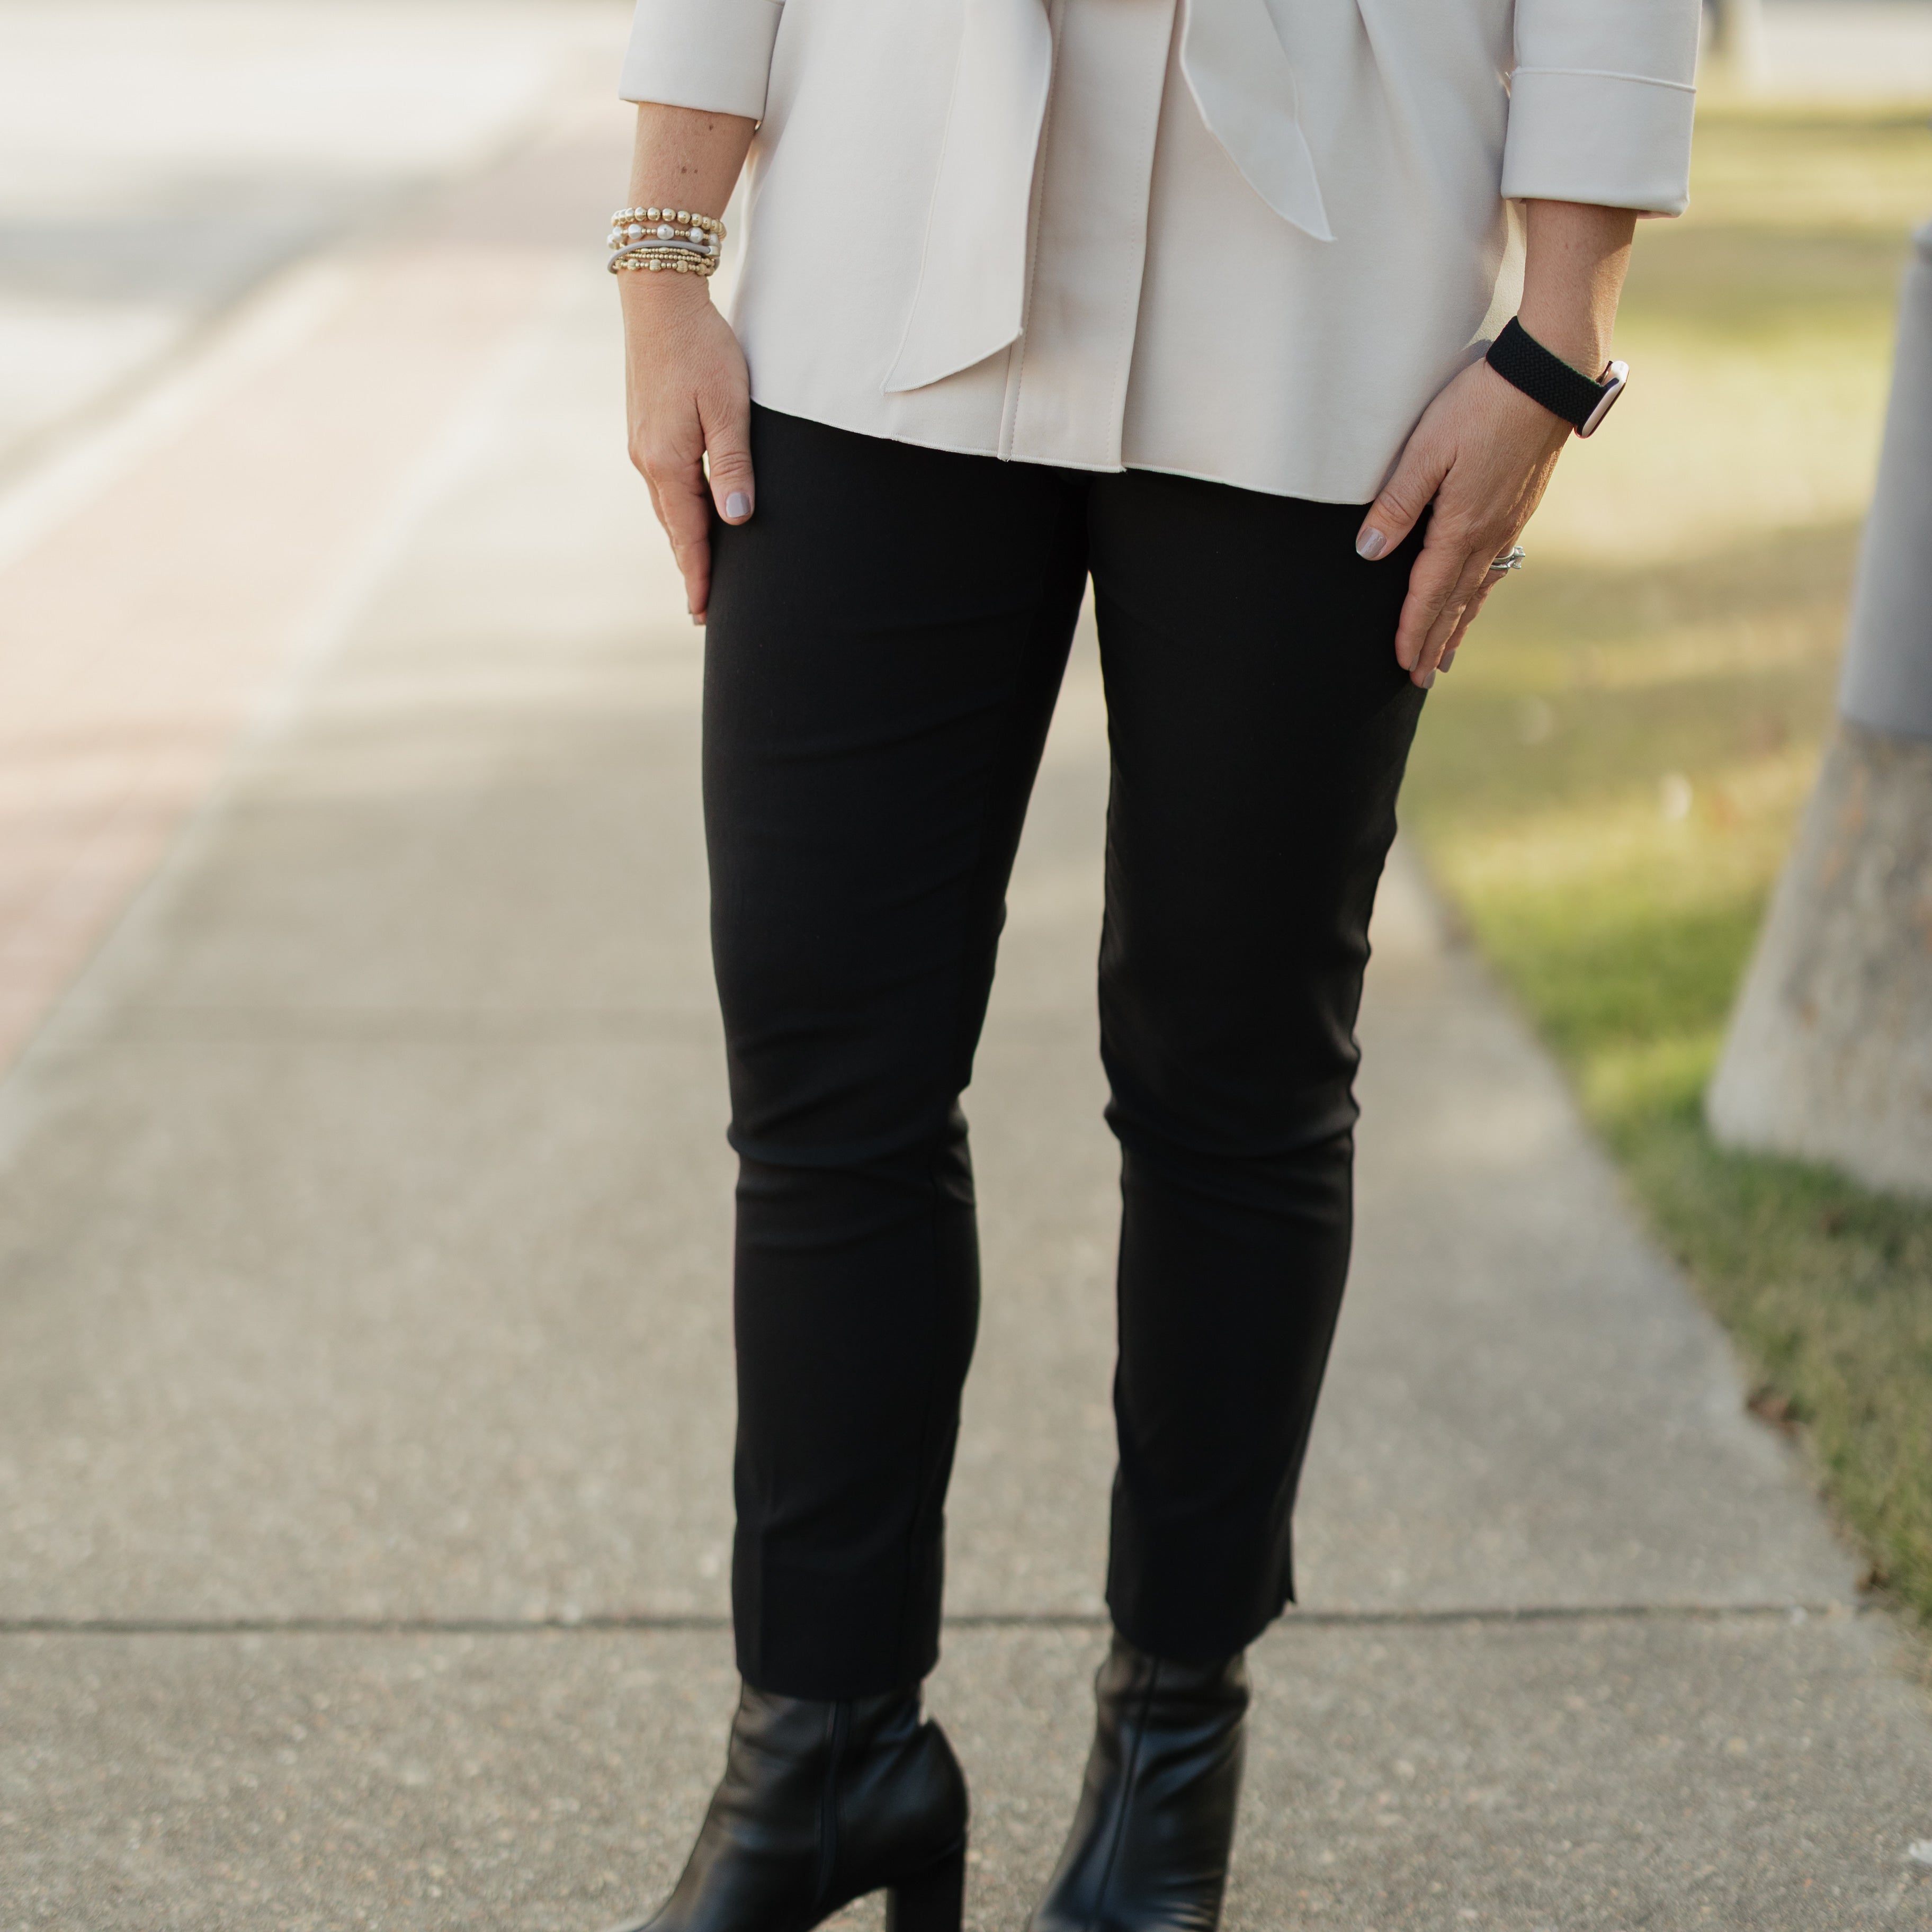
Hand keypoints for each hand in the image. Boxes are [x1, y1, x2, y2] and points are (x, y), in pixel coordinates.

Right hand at [622, 275, 754, 622]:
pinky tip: (689, 516)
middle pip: (674, 528)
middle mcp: (648, 459)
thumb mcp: (728, 407)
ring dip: (683, 540)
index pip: (688, 536)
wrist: (659, 297)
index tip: (703, 613)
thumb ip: (733, 465)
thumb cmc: (702, 347)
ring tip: (699, 570)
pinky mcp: (645, 429)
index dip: (699, 576)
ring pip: (668, 507)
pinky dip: (677, 510)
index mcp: (668, 461)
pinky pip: (664, 484)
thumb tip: (737, 520)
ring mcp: (642, 444)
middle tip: (703, 609)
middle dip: (690, 568)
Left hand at [1354, 358, 1568, 685]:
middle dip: (1435, 642)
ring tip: (1446, 657)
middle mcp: (1489, 535)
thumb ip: (1397, 502)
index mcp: (1461, 527)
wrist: (1547, 376)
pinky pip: (1495, 567)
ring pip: (1478, 589)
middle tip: (1420, 680)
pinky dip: (1481, 594)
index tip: (1401, 663)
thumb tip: (1368, 552)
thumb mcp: (1426, 449)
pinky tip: (1477, 599)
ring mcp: (1508, 523)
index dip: (1413, 631)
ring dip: (1459, 625)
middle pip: (1455, 603)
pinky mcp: (1519, 507)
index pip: (1428, 593)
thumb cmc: (1481, 405)